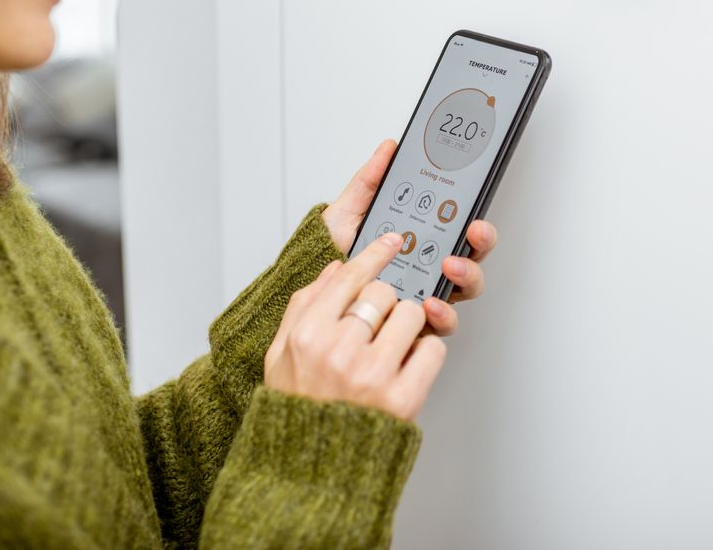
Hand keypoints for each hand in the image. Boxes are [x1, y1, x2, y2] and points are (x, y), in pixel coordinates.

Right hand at [263, 233, 445, 420]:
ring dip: (409, 325)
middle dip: (388, 301)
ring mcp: (373, 375)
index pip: (349, 278)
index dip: (375, 255)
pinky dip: (425, 352)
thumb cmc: (297, 409)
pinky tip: (406, 365)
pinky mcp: (403, 399)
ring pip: (413, 315)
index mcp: (307, 336)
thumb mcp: (280, 354)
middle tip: (381, 319)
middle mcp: (339, 351)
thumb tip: (336, 268)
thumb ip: (304, 305)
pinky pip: (432, 349)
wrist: (310, 471)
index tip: (391, 243)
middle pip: (384, 293)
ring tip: (393, 345)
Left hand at [322, 139, 497, 335]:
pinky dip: (442, 315)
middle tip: (470, 234)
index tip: (474, 216)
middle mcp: (430, 266)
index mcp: (423, 238)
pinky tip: (429, 305)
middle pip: (472, 257)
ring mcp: (426, 293)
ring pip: (464, 289)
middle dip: (480, 245)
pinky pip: (441, 324)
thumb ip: (370, 180)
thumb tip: (388, 148)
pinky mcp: (415, 322)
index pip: (461, 230)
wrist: (312, 284)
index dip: (476, 224)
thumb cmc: (334, 250)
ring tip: (448, 267)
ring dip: (466, 276)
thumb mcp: (350, 210)